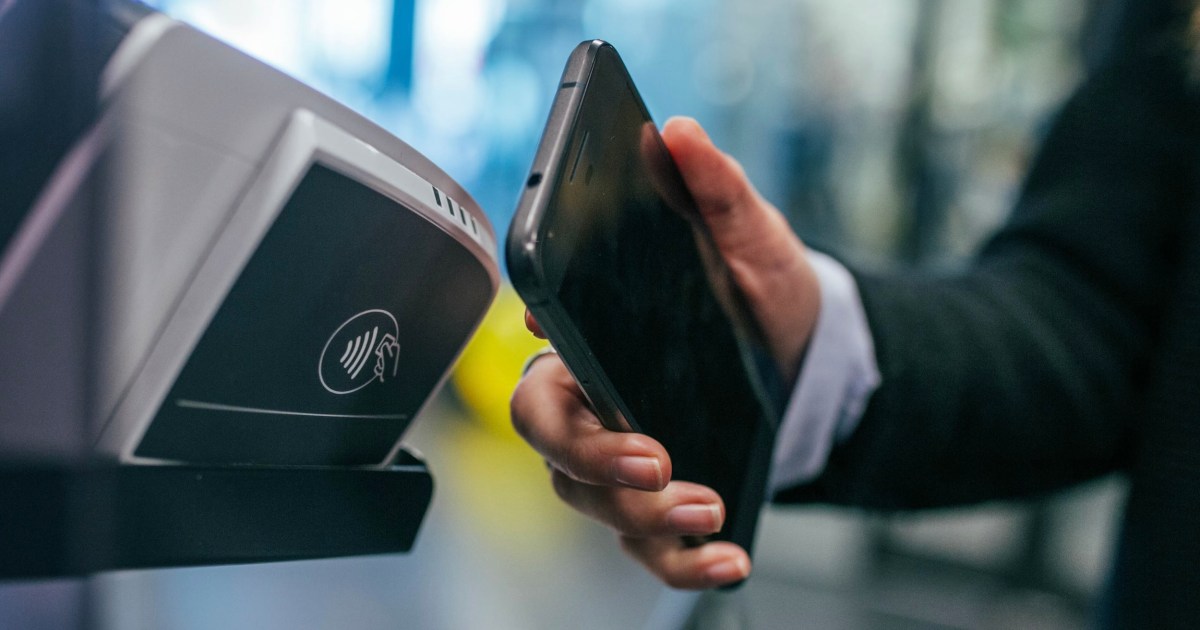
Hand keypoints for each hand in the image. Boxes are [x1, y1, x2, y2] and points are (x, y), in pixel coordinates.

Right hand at [510, 117, 819, 588]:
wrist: (809, 356)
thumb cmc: (762, 295)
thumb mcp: (753, 238)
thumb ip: (717, 190)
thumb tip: (681, 136)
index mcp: (597, 341)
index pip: (540, 361)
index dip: (549, 374)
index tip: (583, 367)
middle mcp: (595, 405)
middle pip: (550, 443)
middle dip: (593, 459)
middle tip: (656, 460)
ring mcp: (623, 461)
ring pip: (593, 504)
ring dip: (645, 516)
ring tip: (710, 506)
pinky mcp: (662, 505)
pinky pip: (649, 549)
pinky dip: (682, 563)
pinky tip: (728, 558)